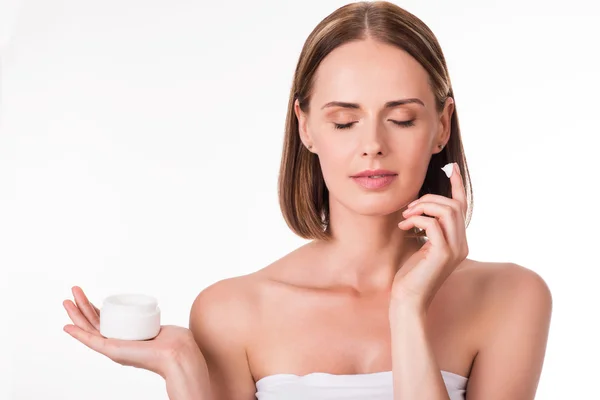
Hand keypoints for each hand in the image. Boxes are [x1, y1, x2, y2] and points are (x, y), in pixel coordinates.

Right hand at [63, 286, 202, 378]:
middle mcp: (116, 343)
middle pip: (93, 322)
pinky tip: (67, 326)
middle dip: (81, 306)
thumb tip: (152, 313)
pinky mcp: (112, 350)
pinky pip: (90, 341)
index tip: (86, 298)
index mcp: (124, 337)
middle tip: (73, 290)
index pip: (104, 321)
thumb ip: (153, 321)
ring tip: (67, 300)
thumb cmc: (174, 341)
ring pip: (88, 328)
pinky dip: (78, 334)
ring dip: (76, 314)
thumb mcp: (157, 325)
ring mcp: (113, 347)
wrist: (177, 352)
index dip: (93, 309)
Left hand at [392, 162, 468, 313]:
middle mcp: (462, 244)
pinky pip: (434, 224)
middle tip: (408, 208)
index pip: (462, 207)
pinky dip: (418, 219)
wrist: (407, 301)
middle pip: (454, 205)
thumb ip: (426, 228)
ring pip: (448, 211)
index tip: (449, 168)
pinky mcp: (443, 254)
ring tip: (405, 216)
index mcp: (458, 241)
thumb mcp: (419, 246)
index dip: (457, 185)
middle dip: (429, 199)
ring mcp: (455, 250)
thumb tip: (419, 206)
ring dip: (424, 207)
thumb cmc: (409, 275)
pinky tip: (404, 226)